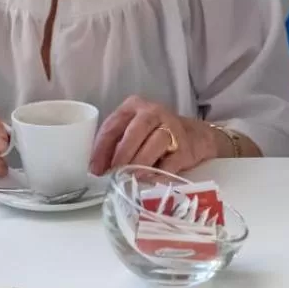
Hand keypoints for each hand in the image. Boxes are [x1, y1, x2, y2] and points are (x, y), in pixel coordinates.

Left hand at [89, 95, 217, 175]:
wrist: (193, 136)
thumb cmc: (153, 135)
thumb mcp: (131, 132)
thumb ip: (114, 145)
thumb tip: (97, 170)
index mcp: (134, 107)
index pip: (114, 125)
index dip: (102, 148)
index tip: (95, 169)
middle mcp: (153, 112)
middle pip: (137, 129)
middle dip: (123, 152)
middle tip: (114, 172)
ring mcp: (172, 128)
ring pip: (157, 141)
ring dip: (142, 161)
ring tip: (131, 177)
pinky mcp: (185, 147)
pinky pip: (172, 160)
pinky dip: (160, 172)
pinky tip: (150, 180)